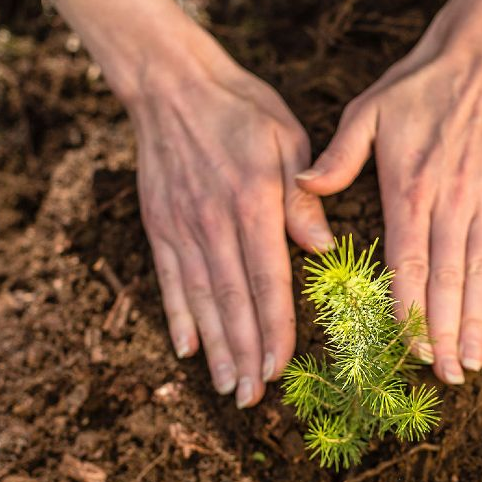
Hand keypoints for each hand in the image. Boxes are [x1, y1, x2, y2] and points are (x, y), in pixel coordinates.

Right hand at [56, 0, 332, 406]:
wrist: (172, 83)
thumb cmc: (242, 109)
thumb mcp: (287, 138)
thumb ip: (302, 196)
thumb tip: (322, 245)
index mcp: (253, 204)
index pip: (267, 280)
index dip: (274, 328)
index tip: (282, 367)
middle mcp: (214, 223)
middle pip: (232, 302)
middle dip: (245, 354)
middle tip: (254, 398)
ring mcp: (182, 227)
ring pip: (200, 300)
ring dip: (215, 347)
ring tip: (227, 386)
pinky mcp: (159, 225)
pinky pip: (169, 279)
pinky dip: (177, 316)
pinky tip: (187, 349)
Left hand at [296, 0, 481, 384]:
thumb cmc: (417, 88)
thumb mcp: (368, 112)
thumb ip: (337, 156)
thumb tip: (303, 186)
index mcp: (410, 189)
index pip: (408, 263)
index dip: (410, 310)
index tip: (407, 348)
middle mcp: (451, 202)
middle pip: (447, 281)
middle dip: (445, 334)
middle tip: (443, 378)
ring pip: (481, 273)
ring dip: (478, 323)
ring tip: (472, 364)